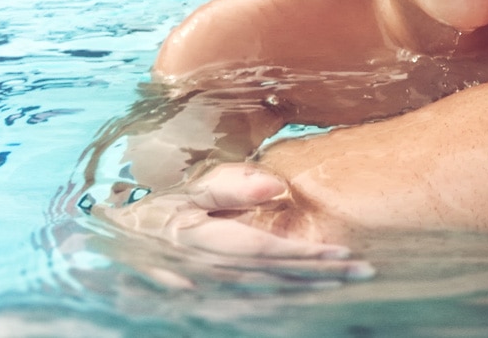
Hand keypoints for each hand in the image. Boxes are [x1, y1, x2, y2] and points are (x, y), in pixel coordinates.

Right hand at [96, 163, 373, 291]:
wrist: (123, 244)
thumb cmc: (164, 212)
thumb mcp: (191, 192)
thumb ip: (231, 187)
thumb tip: (275, 186)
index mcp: (206, 240)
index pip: (264, 250)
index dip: (305, 253)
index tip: (342, 252)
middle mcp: (212, 269)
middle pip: (276, 275)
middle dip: (321, 275)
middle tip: (364, 270)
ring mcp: (214, 289)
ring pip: (270, 292)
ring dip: (309, 289)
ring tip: (346, 282)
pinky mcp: (217, 299)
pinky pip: (257, 302)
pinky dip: (287, 300)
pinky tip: (313, 295)